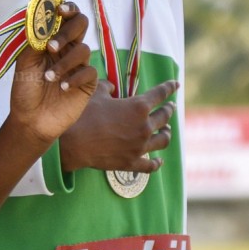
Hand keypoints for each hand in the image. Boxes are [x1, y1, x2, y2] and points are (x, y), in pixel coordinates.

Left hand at [8, 2, 96, 144]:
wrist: (30, 119)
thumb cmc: (26, 90)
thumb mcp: (25, 62)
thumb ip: (34, 40)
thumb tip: (41, 18)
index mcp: (53, 40)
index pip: (66, 16)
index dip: (67, 8)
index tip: (59, 9)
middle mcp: (68, 48)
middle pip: (81, 25)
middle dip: (68, 31)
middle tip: (51, 46)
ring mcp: (79, 65)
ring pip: (84, 50)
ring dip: (64, 62)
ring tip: (48, 78)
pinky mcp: (87, 83)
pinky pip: (89, 71)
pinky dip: (75, 77)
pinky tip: (62, 87)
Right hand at [58, 79, 178, 172]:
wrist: (73, 143)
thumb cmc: (84, 115)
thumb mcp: (95, 93)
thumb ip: (107, 87)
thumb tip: (111, 87)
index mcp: (138, 106)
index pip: (160, 94)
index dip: (169, 87)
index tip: (175, 84)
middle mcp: (144, 126)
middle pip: (164, 116)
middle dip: (168, 109)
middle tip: (170, 107)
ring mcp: (140, 146)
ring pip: (163, 140)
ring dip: (167, 133)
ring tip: (167, 130)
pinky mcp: (132, 162)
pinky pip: (151, 165)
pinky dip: (157, 162)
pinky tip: (159, 161)